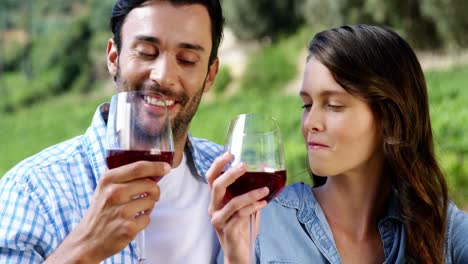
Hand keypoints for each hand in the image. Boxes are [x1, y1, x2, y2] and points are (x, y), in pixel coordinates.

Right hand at [45, 161, 170, 263]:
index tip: (166, 168)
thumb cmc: (101, 211)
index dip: (156, 166)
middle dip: (155, 190)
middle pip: (150, 184)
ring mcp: (122, 211)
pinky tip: (132, 221)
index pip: (139, 167)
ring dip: (148, 206)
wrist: (88, 239)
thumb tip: (150, 167)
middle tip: (151, 195)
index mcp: (108, 180)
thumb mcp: (104, 188)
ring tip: (135, 210)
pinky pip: (148, 218)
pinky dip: (143, 220)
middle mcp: (114, 193)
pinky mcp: (129, 227)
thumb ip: (123, 176)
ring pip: (151, 201)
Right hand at [207, 153, 268, 263]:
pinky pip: (240, 215)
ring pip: (231, 202)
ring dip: (250, 194)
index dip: (218, 164)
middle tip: (244, 165)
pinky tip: (264, 204)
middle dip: (230, 174)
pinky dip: (253, 207)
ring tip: (265, 189)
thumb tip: (265, 172)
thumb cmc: (243, 228)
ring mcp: (218, 220)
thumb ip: (251, 192)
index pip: (211, 178)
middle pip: (216, 186)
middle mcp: (214, 208)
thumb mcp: (247, 206)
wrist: (239, 253)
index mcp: (216, 200)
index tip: (230, 153)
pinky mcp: (227, 230)